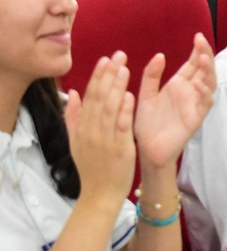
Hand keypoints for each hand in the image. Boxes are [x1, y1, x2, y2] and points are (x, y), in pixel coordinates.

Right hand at [64, 52, 135, 207]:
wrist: (99, 195)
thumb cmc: (92, 168)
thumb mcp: (76, 142)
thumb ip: (73, 117)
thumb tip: (73, 93)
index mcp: (83, 127)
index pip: (91, 96)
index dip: (98, 76)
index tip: (106, 59)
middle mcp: (92, 131)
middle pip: (100, 97)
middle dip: (109, 75)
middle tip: (119, 55)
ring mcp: (105, 140)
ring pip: (109, 109)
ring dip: (116, 87)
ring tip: (124, 68)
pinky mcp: (119, 149)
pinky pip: (121, 127)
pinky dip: (124, 111)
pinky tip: (130, 95)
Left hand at [133, 33, 215, 168]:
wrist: (147, 150)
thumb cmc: (147, 124)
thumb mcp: (146, 95)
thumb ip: (151, 76)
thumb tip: (160, 55)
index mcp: (179, 84)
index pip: (193, 63)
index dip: (197, 50)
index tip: (197, 36)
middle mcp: (190, 92)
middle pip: (204, 69)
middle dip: (205, 55)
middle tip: (201, 41)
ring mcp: (195, 104)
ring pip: (209, 83)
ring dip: (208, 71)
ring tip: (203, 58)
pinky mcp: (196, 118)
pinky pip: (206, 103)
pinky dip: (205, 92)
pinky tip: (200, 83)